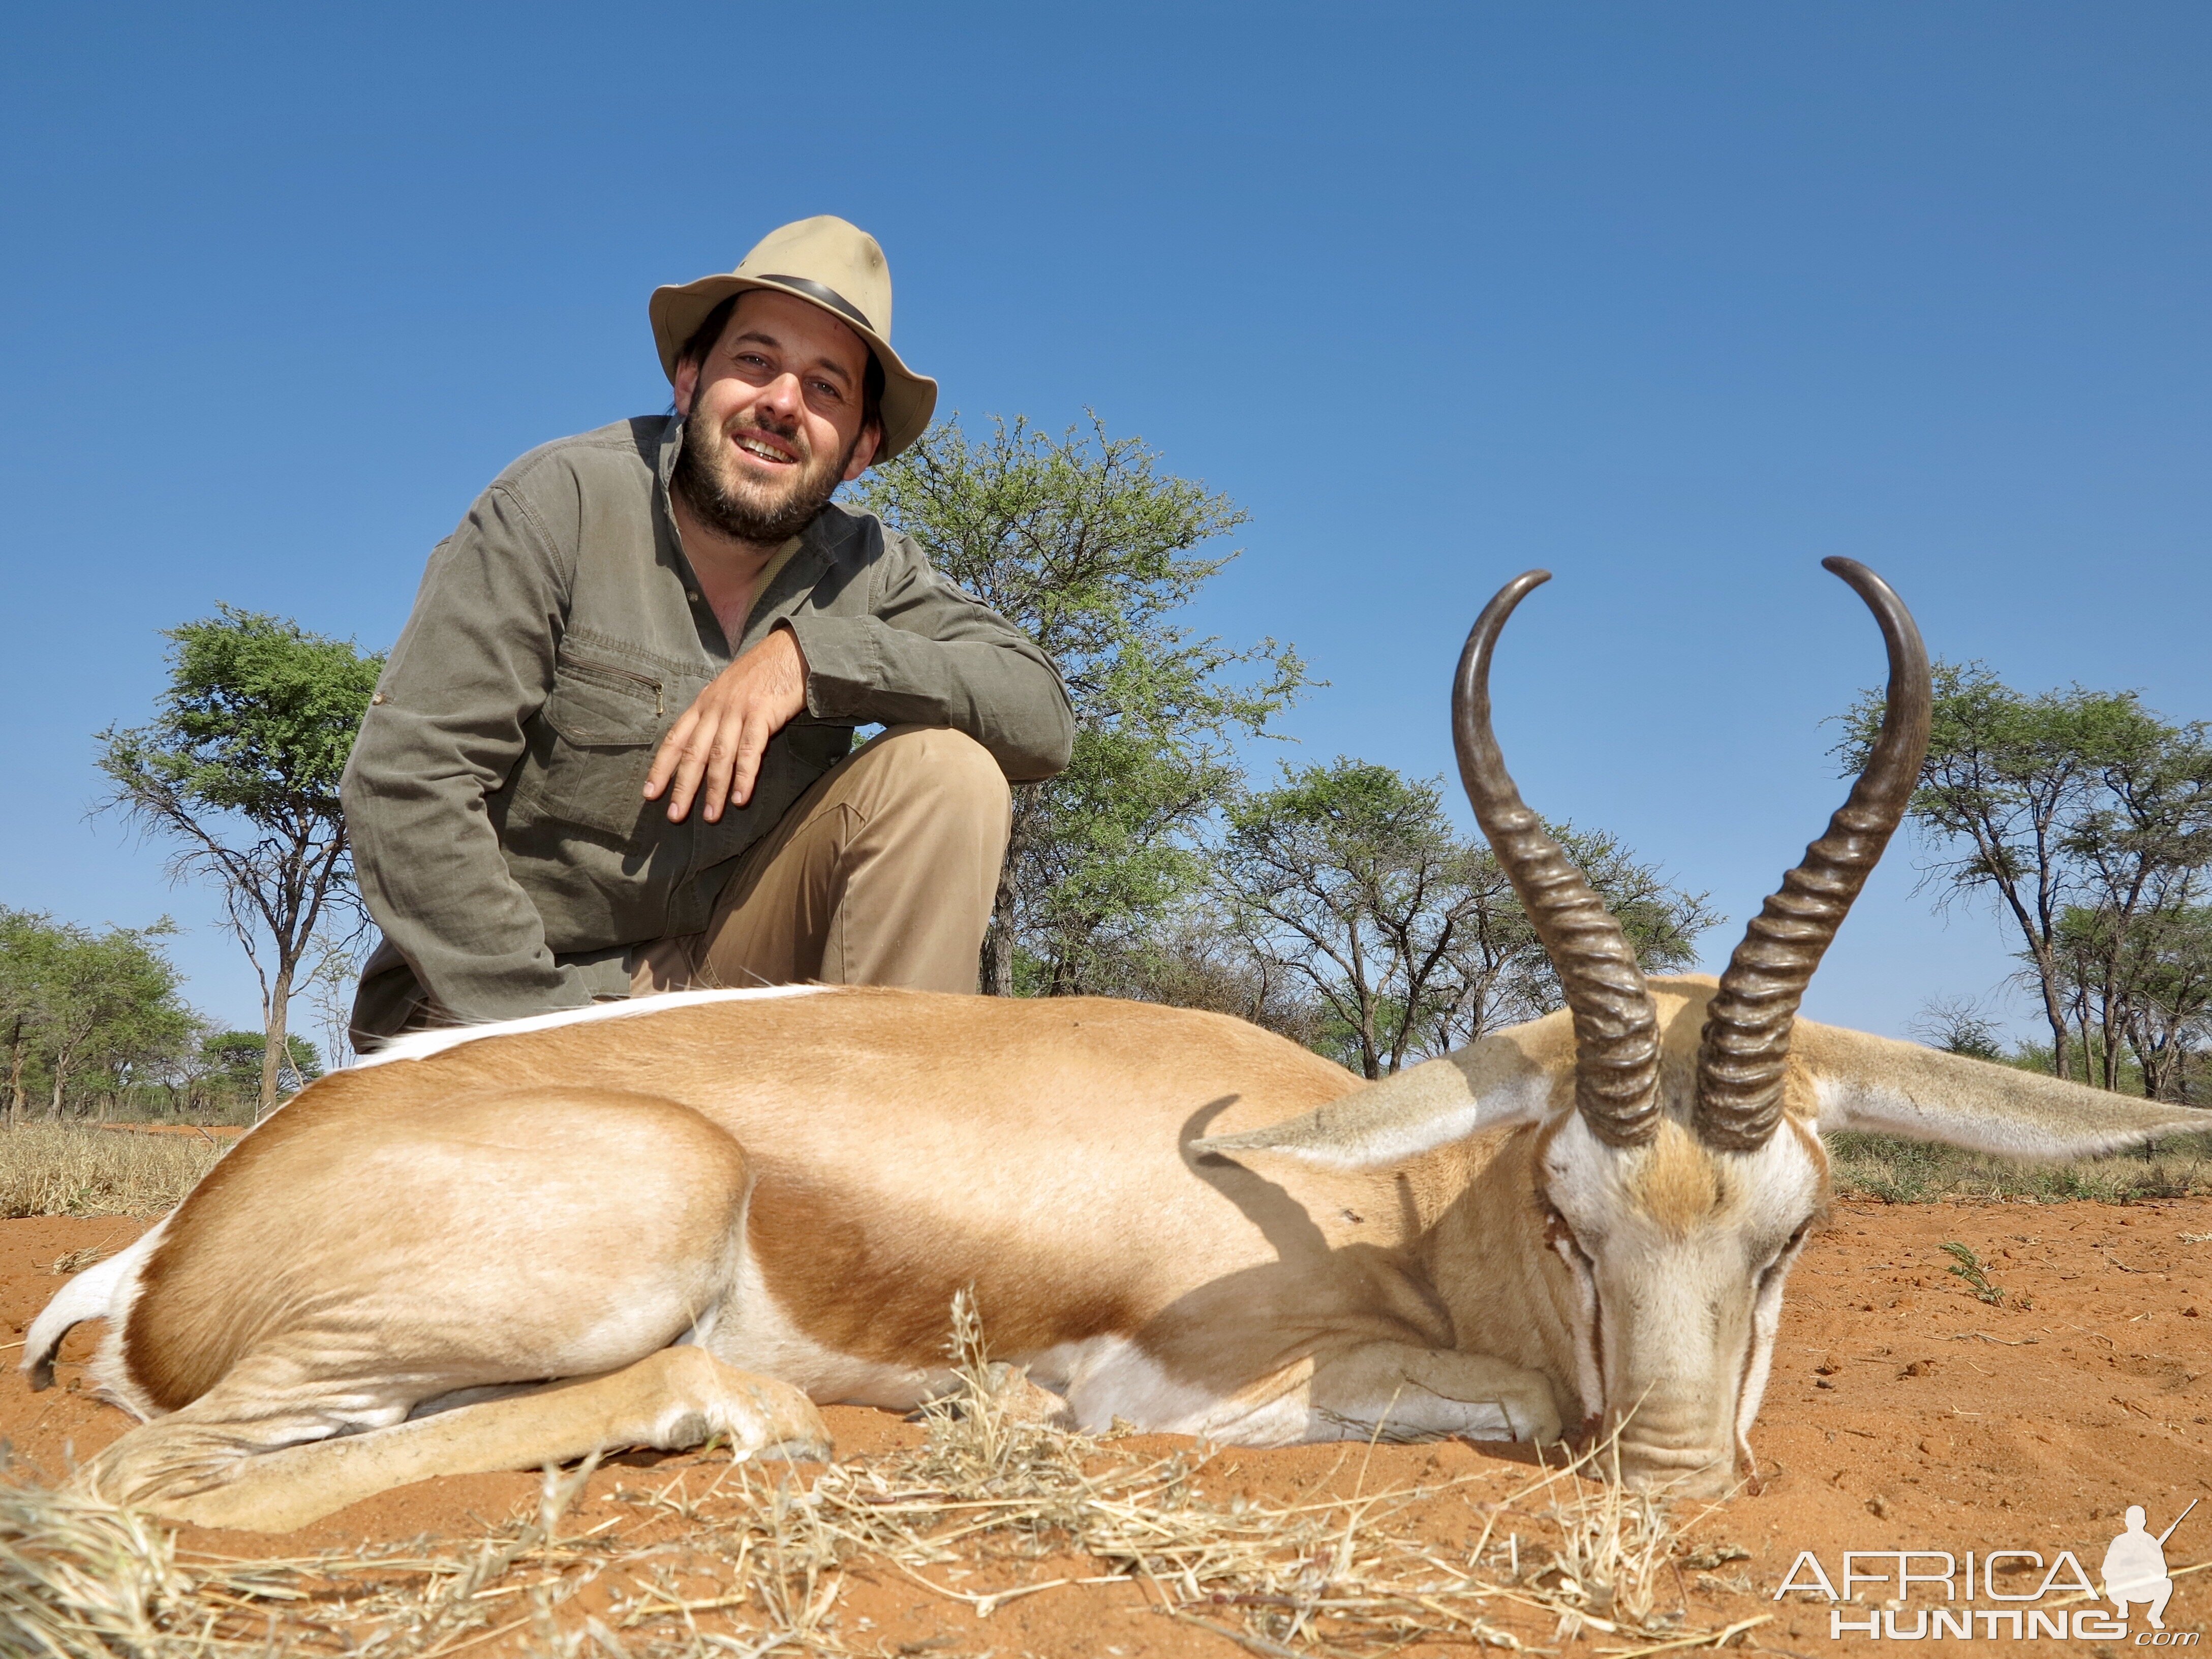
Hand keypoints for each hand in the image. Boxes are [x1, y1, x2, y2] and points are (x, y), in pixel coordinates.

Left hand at [643, 626, 808, 822]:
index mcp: (703, 703)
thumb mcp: (729, 690)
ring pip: (719, 755)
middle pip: (693, 752)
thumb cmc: (763, 674)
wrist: (792, 650)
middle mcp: (714, 707)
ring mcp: (737, 710)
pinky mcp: (762, 713)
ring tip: (711, 815)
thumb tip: (704, 746)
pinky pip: (749, 751)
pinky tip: (741, 798)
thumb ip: (715, 715)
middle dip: (682, 786)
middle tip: (675, 816)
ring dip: (713, 788)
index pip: (674, 739)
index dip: (661, 768)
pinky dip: (744, 776)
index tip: (649, 794)